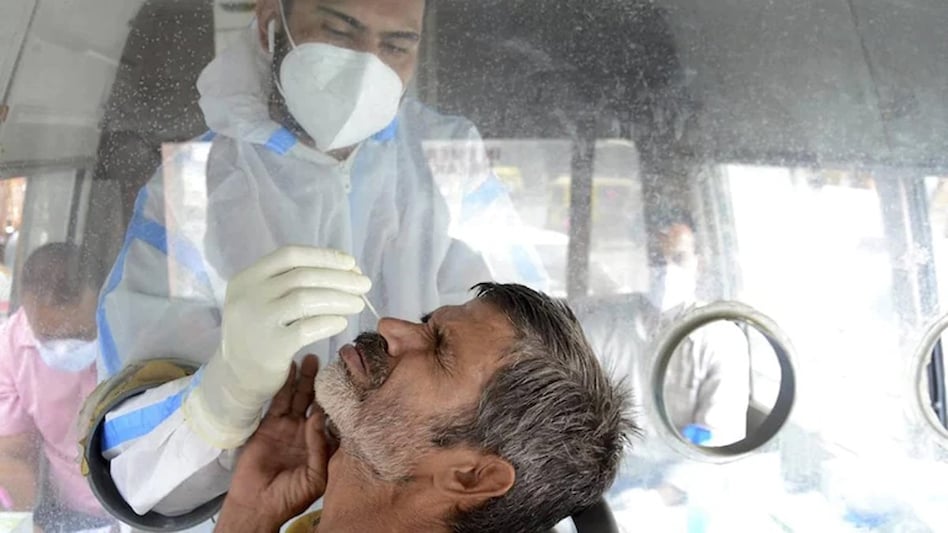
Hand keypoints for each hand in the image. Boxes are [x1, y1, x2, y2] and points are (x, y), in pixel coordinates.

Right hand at [184, 246, 368, 448]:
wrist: (235, 379)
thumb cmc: (259, 335)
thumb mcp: (263, 301)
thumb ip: (291, 283)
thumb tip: (344, 269)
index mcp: (247, 278)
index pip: (290, 255)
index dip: (324, 256)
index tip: (351, 263)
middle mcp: (248, 296)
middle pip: (303, 276)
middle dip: (340, 278)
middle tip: (364, 284)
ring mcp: (257, 321)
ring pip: (307, 299)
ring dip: (340, 299)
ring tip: (359, 304)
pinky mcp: (270, 347)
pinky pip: (308, 328)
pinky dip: (330, 322)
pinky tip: (342, 323)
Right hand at [216, 355, 333, 531]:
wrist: (258, 504)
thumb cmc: (290, 496)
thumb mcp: (315, 476)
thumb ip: (320, 447)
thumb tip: (318, 418)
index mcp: (324, 446)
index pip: (335, 418)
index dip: (341, 401)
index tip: (350, 381)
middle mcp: (308, 433)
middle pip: (317, 402)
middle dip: (322, 383)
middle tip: (329, 362)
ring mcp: (289, 428)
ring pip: (299, 397)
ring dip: (304, 379)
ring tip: (310, 359)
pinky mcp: (270, 425)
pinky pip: (279, 401)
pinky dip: (284, 385)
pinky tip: (289, 370)